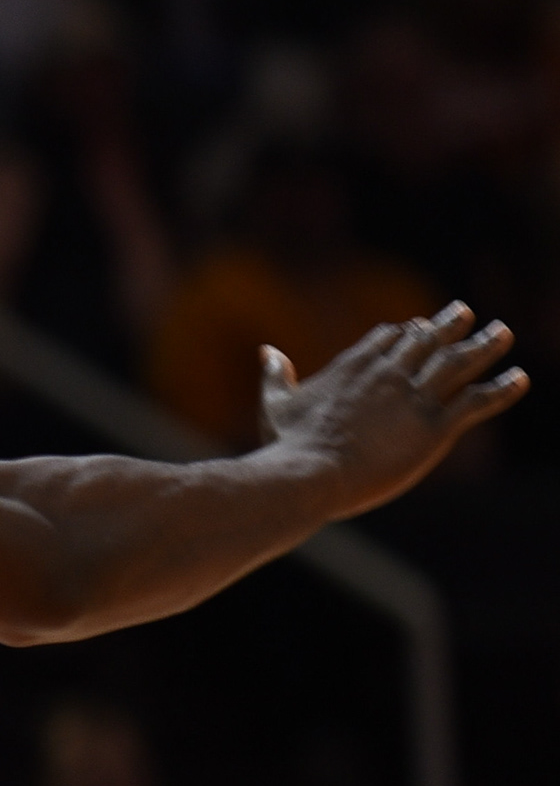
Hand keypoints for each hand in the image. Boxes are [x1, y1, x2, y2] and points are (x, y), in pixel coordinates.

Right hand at [260, 303, 522, 508]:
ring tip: (503, 332)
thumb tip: (267, 350)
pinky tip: (519, 379)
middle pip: (427, 339)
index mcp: (355, 365)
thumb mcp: (276, 403)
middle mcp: (391, 374)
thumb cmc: (289, 443)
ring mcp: (415, 398)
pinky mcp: (435, 426)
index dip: (405, 331)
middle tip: (465, 312)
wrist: (311, 473)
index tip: (417, 327)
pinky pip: (477, 401)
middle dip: (448, 325)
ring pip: (458, 362)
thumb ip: (275, 375)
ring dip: (485, 345)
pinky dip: (501, 389)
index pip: (389, 336)